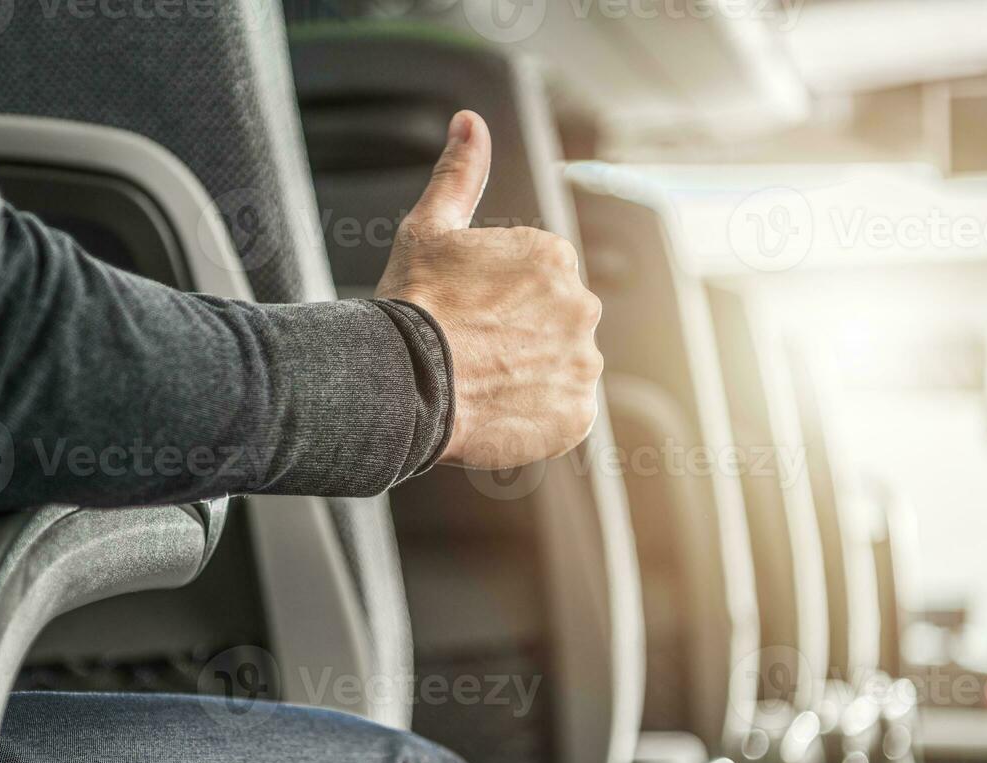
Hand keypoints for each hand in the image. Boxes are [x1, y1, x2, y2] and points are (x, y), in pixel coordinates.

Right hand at [375, 109, 603, 469]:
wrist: (404, 381)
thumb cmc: (413, 305)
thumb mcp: (429, 227)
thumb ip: (459, 173)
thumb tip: (470, 123)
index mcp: (552, 256)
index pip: (533, 282)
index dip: (495, 302)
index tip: (466, 316)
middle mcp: (581, 304)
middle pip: (551, 324)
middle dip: (518, 338)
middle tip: (470, 354)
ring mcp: (582, 362)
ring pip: (558, 368)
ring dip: (529, 377)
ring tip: (479, 385)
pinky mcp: (576, 415)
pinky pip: (563, 414)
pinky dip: (535, 416)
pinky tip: (496, 410)